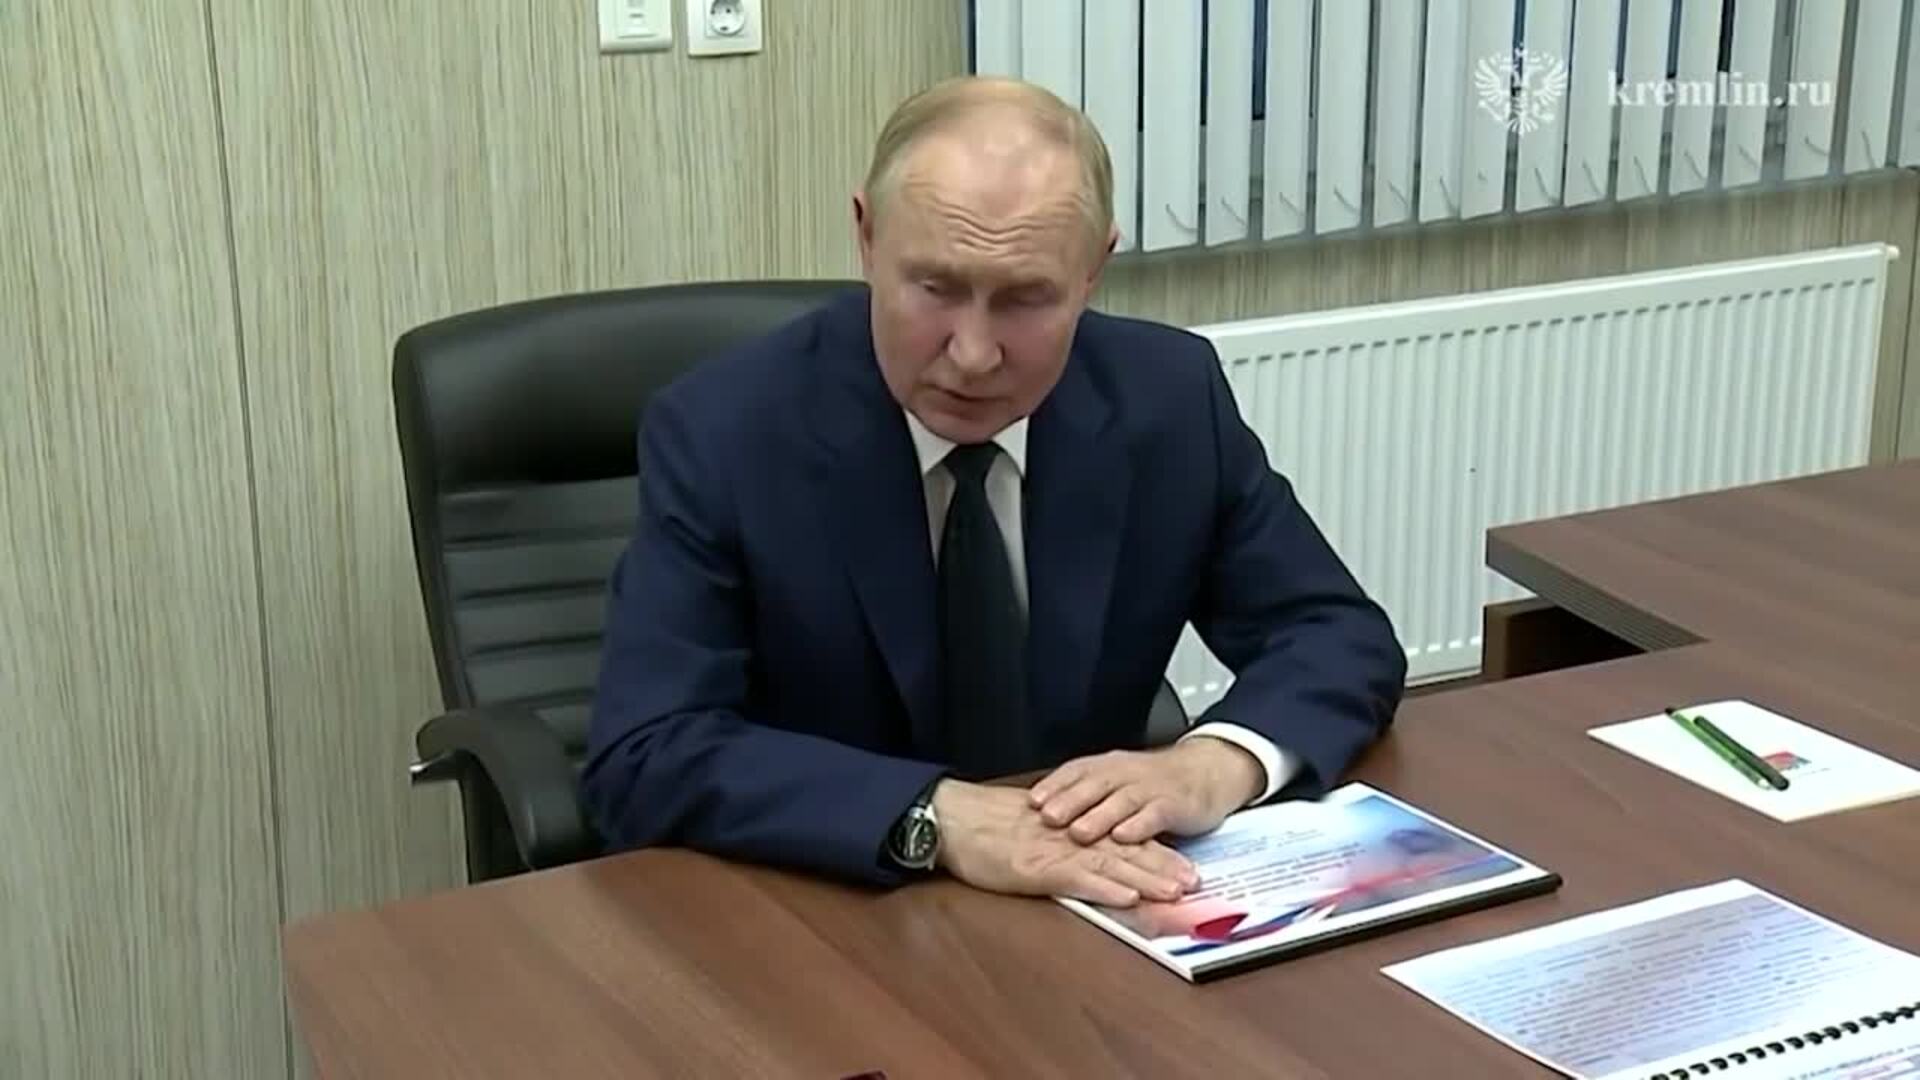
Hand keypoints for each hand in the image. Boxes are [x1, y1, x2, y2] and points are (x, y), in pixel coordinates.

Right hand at [931, 779, 1199, 906]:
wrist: (953, 818)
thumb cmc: (986, 825)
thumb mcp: (1032, 826)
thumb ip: (1062, 836)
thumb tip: (1087, 849)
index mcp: (1072, 827)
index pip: (1123, 838)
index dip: (1157, 852)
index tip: (1185, 865)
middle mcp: (1071, 837)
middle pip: (1126, 852)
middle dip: (1164, 867)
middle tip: (1196, 881)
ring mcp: (1055, 852)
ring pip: (1110, 865)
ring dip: (1146, 879)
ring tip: (1175, 891)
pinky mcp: (1036, 869)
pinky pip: (1076, 879)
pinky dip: (1104, 888)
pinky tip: (1127, 896)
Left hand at [1027, 738, 1263, 846]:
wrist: (1206, 771)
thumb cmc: (1155, 781)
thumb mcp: (1118, 780)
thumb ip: (1087, 794)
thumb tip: (1044, 813)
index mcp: (1108, 766)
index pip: (1076, 772)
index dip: (1054, 786)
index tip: (1032, 801)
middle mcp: (1126, 774)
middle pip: (1094, 785)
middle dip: (1070, 801)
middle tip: (1048, 818)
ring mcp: (1150, 789)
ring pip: (1121, 801)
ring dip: (1099, 817)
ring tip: (1079, 833)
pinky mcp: (1174, 805)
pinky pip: (1154, 815)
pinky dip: (1138, 826)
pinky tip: (1124, 837)